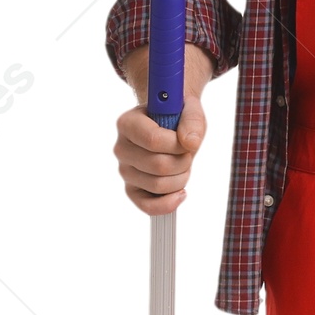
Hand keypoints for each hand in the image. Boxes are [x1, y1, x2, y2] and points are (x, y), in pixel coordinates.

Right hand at [116, 44, 212, 215]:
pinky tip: (181, 193)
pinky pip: (147, 206)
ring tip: (182, 164)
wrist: (171, 125)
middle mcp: (121, 148)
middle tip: (185, 152)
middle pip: (159, 165)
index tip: (186, 139)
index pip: (153, 140)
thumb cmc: (176, 116)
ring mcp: (125, 171)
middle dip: (183, 161)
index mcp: (127, 123)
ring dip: (181, 177)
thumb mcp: (189, 108)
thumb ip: (192, 120)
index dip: (177, 144)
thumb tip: (190, 143)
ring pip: (159, 185)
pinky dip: (168, 204)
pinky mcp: (133, 189)